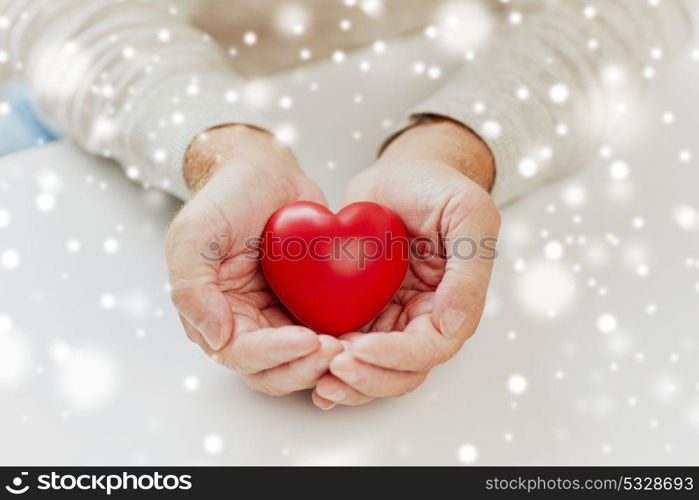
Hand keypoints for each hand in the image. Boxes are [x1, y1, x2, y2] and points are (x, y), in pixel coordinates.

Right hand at [166, 125, 342, 395]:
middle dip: (304, 366)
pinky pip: (325, 332)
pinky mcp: (308, 306)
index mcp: (213, 315)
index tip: (308, 339)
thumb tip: (215, 339)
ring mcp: (278, 317)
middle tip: (337, 349)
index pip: (241, 354)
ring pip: (301, 361)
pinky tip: (362, 333)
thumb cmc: (225, 198)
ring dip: (324, 362)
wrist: (265, 171)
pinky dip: (342, 340)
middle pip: (272, 370)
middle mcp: (245, 325)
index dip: (274, 354)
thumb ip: (191, 288)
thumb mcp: (193, 235)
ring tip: (351, 345)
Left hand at [312, 117, 499, 408]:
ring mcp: (391, 316)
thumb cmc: (437, 186)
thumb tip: (451, 326)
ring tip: (318, 380)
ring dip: (348, 381)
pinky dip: (329, 362)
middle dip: (368, 378)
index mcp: (453, 303)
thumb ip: (468, 271)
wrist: (401, 173)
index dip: (396, 357)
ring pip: (373, 368)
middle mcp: (422, 318)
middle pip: (401, 371)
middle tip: (333, 368)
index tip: (360, 349)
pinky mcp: (362, 309)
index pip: (430, 348)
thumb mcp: (467, 215)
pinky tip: (308, 366)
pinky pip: (348, 345)